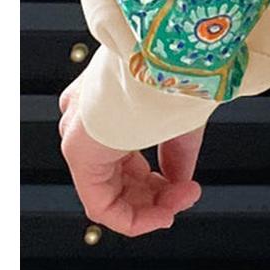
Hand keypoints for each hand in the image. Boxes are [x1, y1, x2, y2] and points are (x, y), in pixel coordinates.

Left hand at [58, 77, 204, 235]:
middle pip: (118, 180)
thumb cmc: (174, 70)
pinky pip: (101, 205)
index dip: (157, 181)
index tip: (185, 186)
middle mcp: (85, 123)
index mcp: (106, 107)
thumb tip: (181, 182)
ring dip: (152, 206)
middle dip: (158, 195)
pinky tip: (164, 214)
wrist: (167, 51)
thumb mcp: (179, 117)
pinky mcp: (79, 151)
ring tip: (184, 198)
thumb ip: (176, 154)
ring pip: (110, 195)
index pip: (125, 160)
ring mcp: (79, 136)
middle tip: (189, 194)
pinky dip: (134, 218)